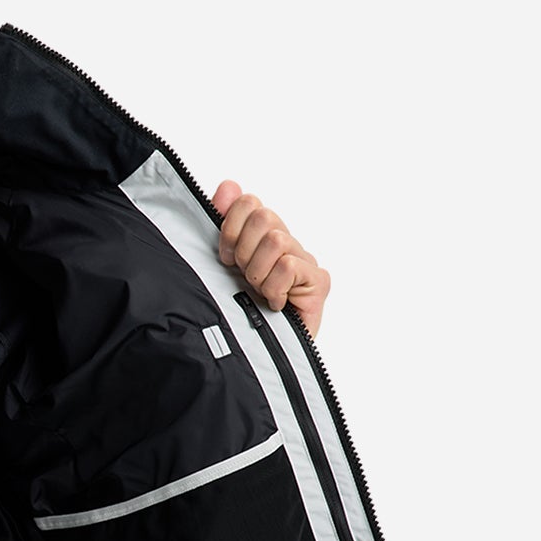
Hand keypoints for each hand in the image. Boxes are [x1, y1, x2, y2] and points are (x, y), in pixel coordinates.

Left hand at [212, 180, 330, 341]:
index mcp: (262, 235)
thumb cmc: (237, 311)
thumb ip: (225, 222)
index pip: (250, 203)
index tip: (226, 259)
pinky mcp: (319, 282)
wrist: (256, 355)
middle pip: (264, 216)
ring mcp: (305, 262)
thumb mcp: (221, 264)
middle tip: (243, 278)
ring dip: (258, 272)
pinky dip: (274, 288)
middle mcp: (287, 243)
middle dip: (243, 251)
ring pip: (277, 240)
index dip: (230, 229)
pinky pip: (289, 266)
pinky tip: (274, 303)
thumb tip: (228, 185)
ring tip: (259, 292)